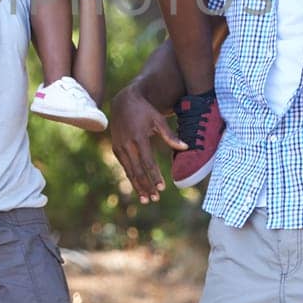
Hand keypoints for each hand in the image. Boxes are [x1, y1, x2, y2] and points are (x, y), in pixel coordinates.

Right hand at [110, 85, 186, 203]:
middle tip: (155, 199)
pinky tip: (139, 188)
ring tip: (146, 200)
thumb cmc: (145, 111)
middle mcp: (127, 144)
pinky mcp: (116, 149)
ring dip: (138, 186)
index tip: (162, 188)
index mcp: (139, 137)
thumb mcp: (158, 120)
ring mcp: (119, 147)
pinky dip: (132, 178)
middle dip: (146, 186)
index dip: (155, 176)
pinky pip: (125, 167)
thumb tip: (186, 147)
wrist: (123, 102)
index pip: (148, 162)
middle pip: (137, 170)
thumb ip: (170, 136)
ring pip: (129, 171)